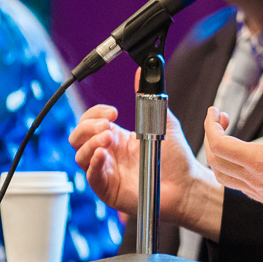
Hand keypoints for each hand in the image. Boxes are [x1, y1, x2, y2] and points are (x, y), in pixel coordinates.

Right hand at [68, 104, 223, 238]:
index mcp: (116, 137)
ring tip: (109, 139)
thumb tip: (143, 72)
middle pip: (78, 136)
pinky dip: (93, 164)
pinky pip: (91, 176)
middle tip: (107, 125)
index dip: (95, 113)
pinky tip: (104, 155)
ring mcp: (106, 171)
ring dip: (91, 143)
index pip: (90, 121)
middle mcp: (107, 153)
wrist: (185, 185)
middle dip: (88, 126)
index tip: (112, 112)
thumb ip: (149, 98)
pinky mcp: (107, 189)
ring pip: (80, 154)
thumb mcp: (161, 122)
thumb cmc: (174, 158)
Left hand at [204, 84, 262, 225]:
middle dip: (211, 136)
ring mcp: (259, 193)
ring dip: (218, 154)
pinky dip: (230, 168)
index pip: (220, 145)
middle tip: (222, 118)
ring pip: (223, 176)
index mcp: (262, 163)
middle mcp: (255, 180)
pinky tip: (246, 157)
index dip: (210, 126)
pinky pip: (237, 185)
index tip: (215, 110)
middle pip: (215, 160)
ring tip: (229, 136)